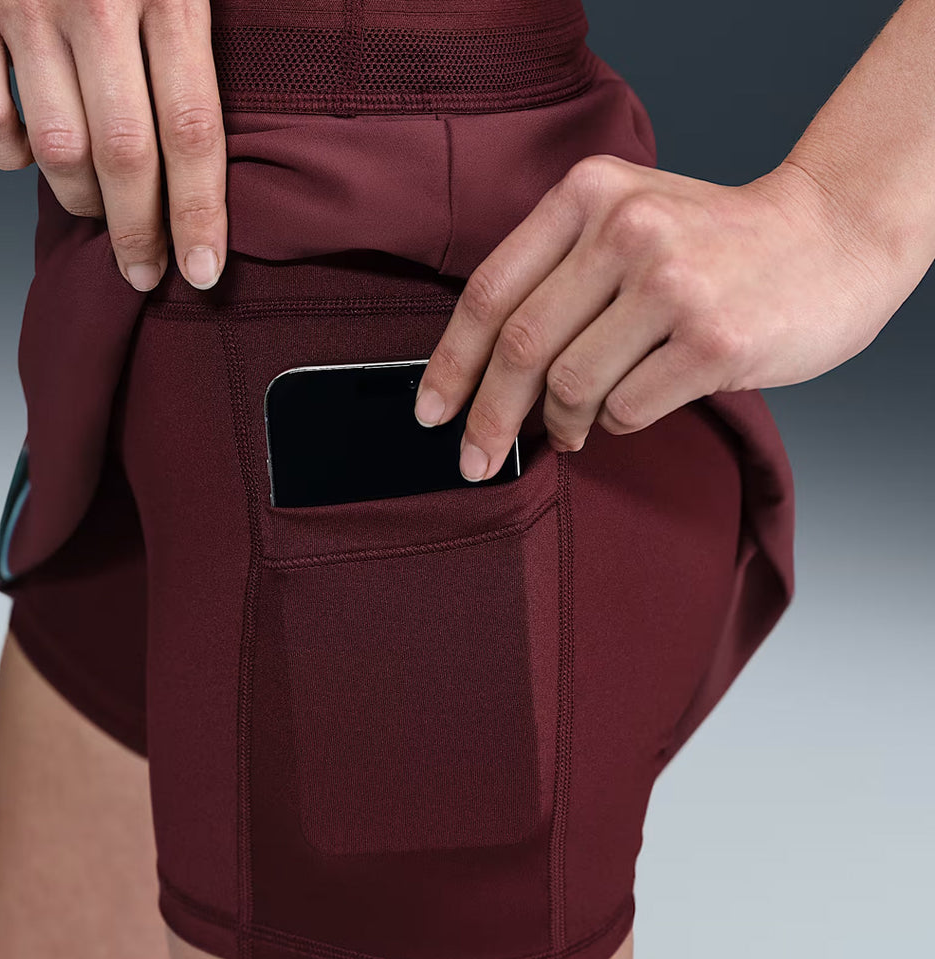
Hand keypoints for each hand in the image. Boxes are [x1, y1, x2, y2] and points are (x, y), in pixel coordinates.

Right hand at [0, 0, 226, 291]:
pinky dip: (9, 156)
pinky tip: (33, 156)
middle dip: (139, 233)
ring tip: (103, 215)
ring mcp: (21, 3)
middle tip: (148, 274)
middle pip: (124, 157)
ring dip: (83, 201)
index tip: (204, 273)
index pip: (192, 132)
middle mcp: (93, 1)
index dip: (200, 215)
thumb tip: (228, 139)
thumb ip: (206, 36)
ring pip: (55, 148)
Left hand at [413, 153, 896, 480]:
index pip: (490, 291)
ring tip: (572, 430)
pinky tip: (626, 410)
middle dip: (488, 418)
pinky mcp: (713, 340)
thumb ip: (558, 275)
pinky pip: (625, 409)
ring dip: (562, 424)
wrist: (831, 238)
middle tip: (476, 460)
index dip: (450, 362)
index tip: (430, 412)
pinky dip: (614, 423)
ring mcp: (673, 283)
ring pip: (571, 386)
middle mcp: (627, 229)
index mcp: (589, 194)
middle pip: (521, 347)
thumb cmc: (715, 244)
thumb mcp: (629, 221)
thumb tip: (483, 373)